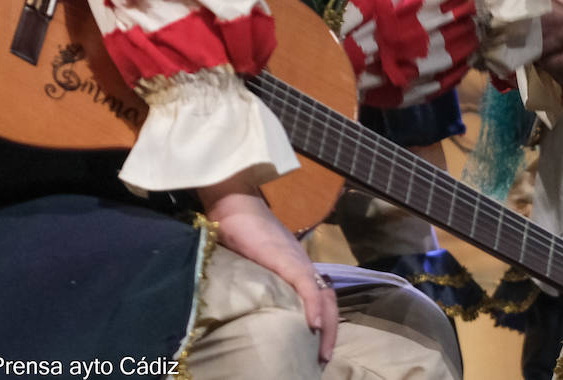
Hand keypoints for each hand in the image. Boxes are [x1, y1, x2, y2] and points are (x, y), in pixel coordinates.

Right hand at [198, 175, 337, 365]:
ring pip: (323, 296)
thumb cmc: (237, 230)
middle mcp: (302, 265)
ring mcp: (296, 261)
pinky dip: (313, 306)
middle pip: (328, 300)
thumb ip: (260, 279)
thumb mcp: (251, 262)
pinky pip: (306, 285)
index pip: (320, 296)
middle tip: (322, 359)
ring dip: (327, 326)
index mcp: (296, 267)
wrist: (232, 203)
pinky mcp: (285, 258)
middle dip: (330, 332)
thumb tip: (251, 305)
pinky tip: (314, 325)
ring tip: (321, 352)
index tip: (318, 348)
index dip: (324, 321)